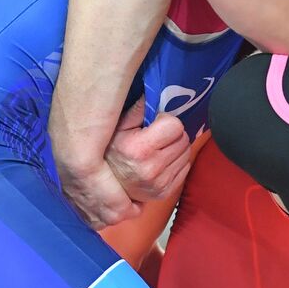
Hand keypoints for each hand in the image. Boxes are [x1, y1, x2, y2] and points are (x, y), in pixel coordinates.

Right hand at [52, 100, 190, 228]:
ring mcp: (158, 184)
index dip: (165, 121)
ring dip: (176, 148)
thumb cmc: (111, 150)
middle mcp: (150, 169)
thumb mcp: (118, 126)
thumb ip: (139, 109)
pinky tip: (161, 162)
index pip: (175, 126)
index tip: (155, 124)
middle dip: (172, 134)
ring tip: (158, 149)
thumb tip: (154, 93)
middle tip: (158, 137)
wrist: (102, 186)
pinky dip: (177, 162)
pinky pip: (186, 168)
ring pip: (186, 153)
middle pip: (183, 139)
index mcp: (138, 149)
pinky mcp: (165, 194)